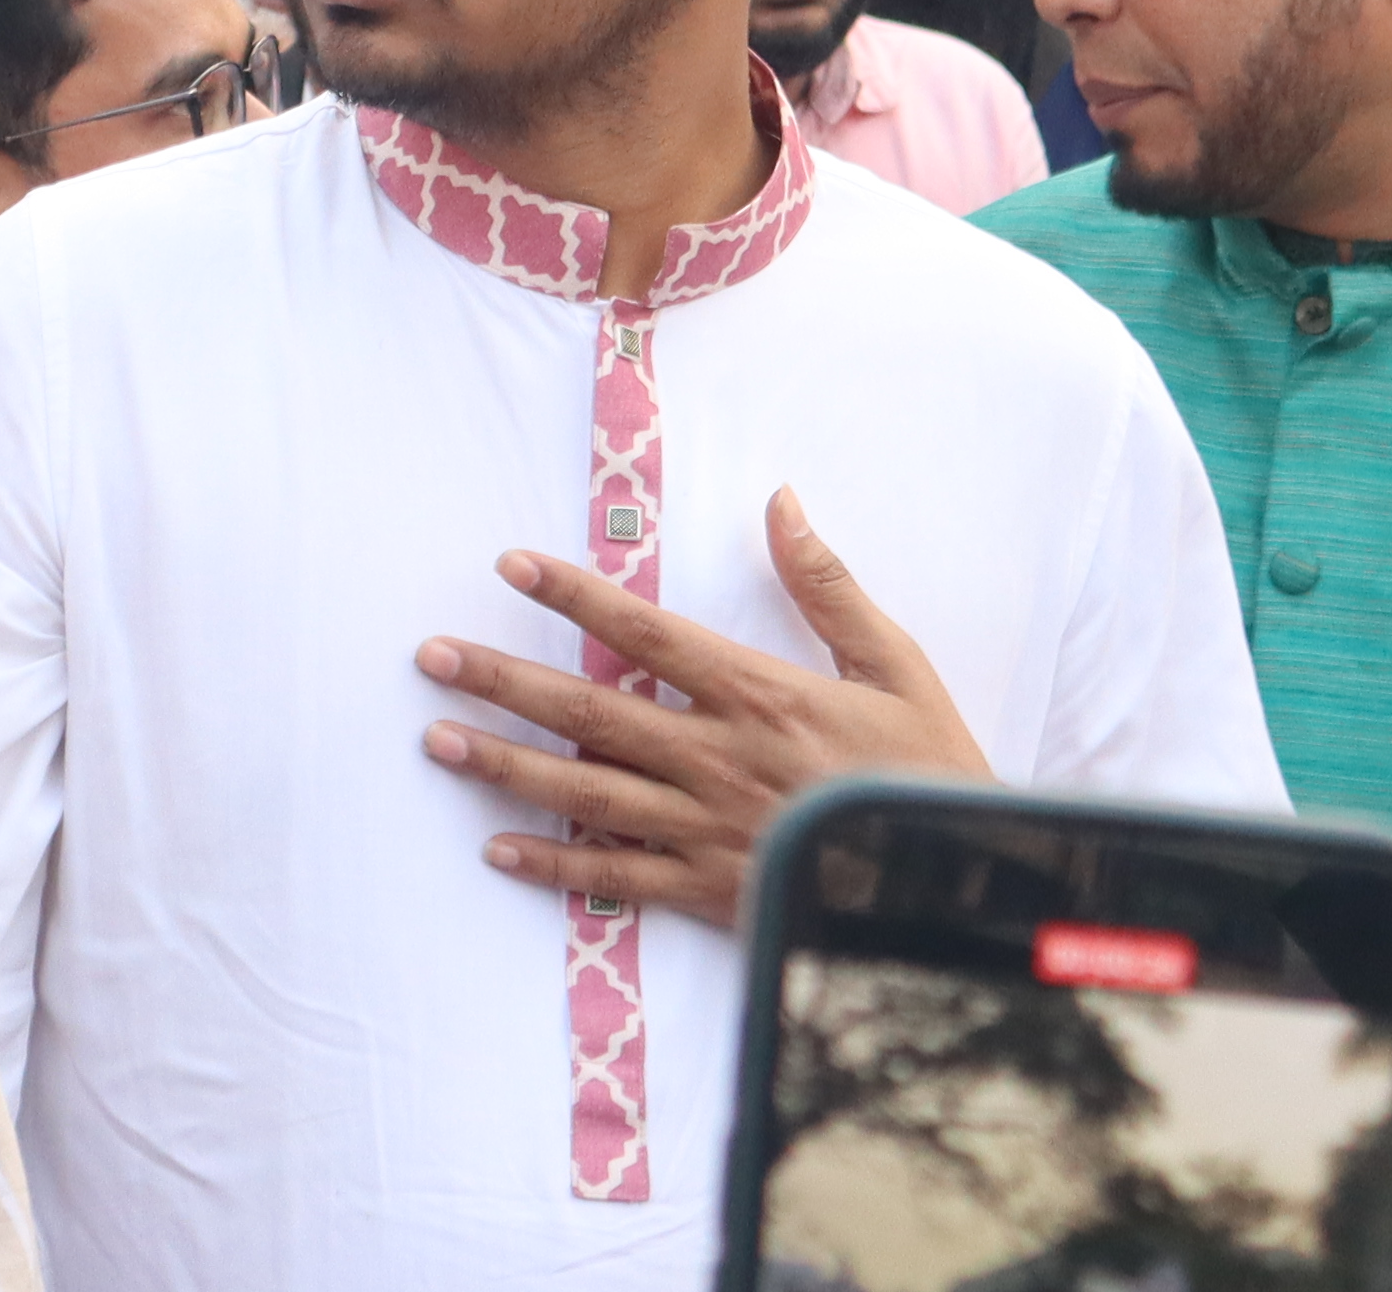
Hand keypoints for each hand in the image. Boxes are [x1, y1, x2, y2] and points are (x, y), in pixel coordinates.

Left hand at [412, 488, 985, 929]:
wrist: (959, 884)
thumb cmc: (927, 768)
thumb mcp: (893, 663)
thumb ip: (827, 586)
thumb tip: (781, 501)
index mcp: (759, 694)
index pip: (646, 634)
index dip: (574, 597)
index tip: (512, 566)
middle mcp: (718, 758)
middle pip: (591, 712)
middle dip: (505, 680)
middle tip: (432, 657)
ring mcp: (707, 829)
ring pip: (586, 792)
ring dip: (506, 765)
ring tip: (438, 740)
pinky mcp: (710, 891)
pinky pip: (617, 877)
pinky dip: (554, 864)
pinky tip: (497, 850)